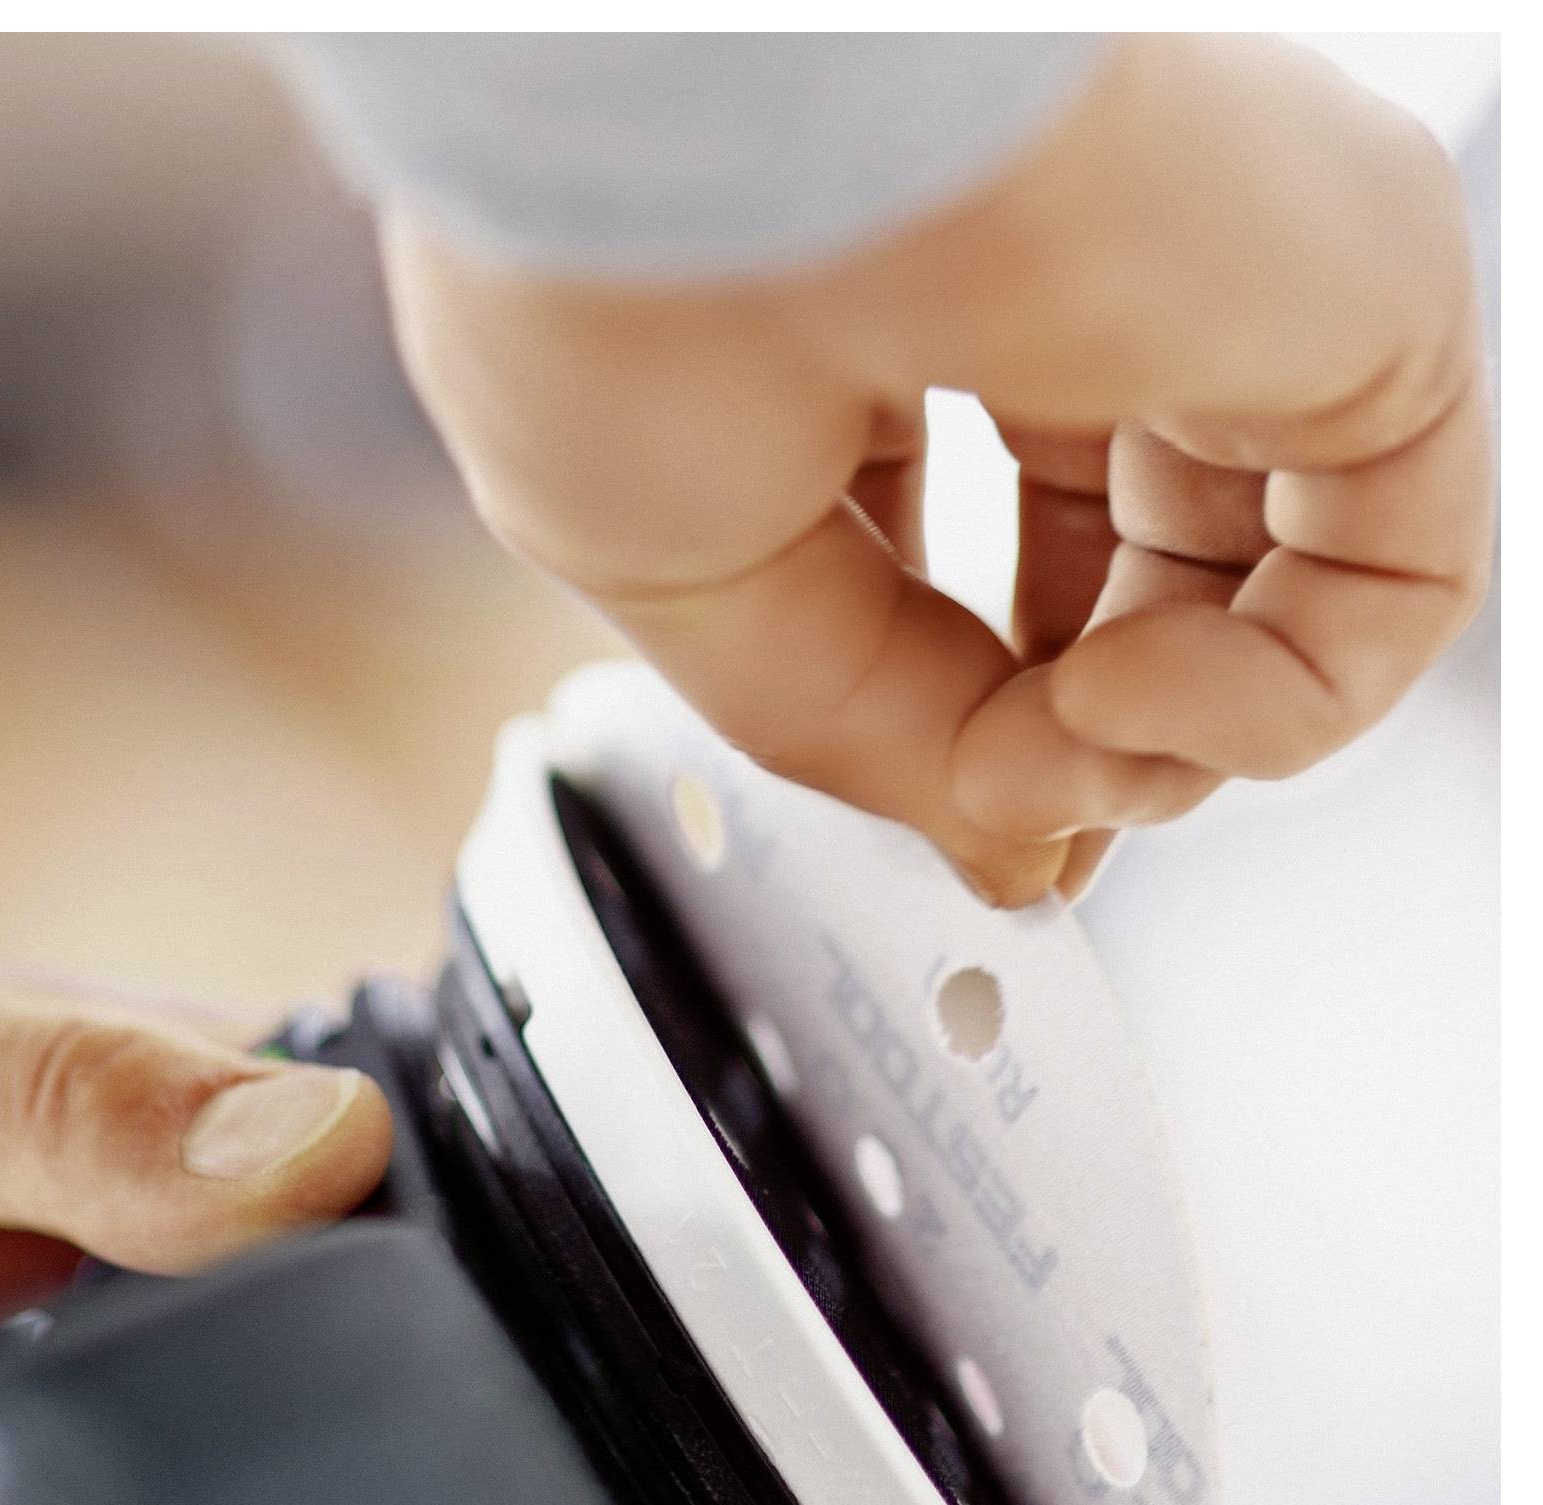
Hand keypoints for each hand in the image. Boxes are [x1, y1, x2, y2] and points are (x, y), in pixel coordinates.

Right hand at [381, 34, 1490, 905]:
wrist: (697, 146)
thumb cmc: (613, 292)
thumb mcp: (698, 587)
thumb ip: (870, 728)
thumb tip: (1014, 850)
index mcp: (913, 307)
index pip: (1012, 525)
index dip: (996, 698)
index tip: (976, 810)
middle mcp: (1087, 280)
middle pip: (1157, 569)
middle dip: (1084, 737)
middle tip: (1022, 813)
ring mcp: (1229, 296)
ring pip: (1292, 591)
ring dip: (1164, 747)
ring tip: (1050, 744)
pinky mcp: (1366, 315)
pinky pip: (1399, 581)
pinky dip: (1272, 713)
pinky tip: (1117, 695)